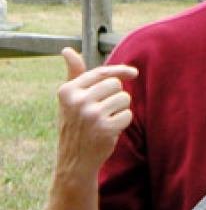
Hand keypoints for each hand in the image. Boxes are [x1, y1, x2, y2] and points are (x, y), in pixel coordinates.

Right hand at [54, 47, 138, 179]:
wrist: (75, 160)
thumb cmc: (75, 124)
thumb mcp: (69, 99)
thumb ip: (73, 74)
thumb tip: (67, 50)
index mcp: (67, 91)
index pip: (102, 73)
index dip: (120, 71)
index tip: (134, 73)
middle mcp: (78, 101)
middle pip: (116, 84)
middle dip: (116, 96)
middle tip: (104, 111)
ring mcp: (91, 115)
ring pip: (124, 98)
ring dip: (120, 109)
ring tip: (105, 120)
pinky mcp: (105, 128)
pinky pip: (128, 115)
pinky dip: (123, 122)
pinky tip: (109, 130)